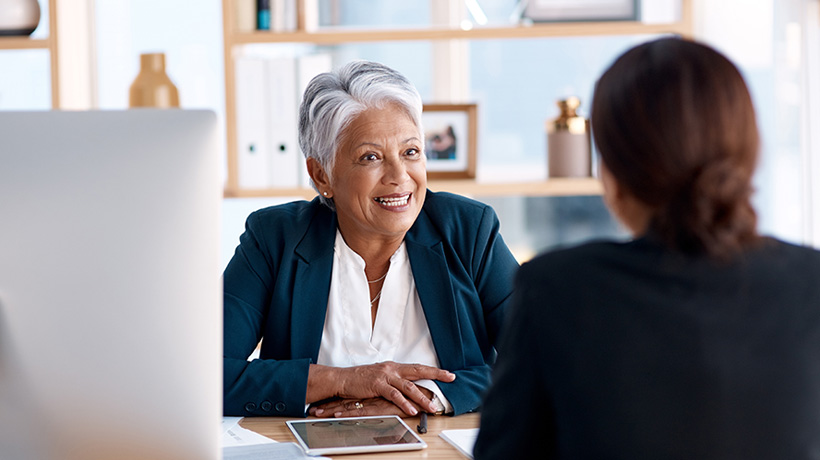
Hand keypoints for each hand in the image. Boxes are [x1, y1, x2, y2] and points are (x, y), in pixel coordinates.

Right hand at [307, 361, 454, 416]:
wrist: (343, 378)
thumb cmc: (361, 379)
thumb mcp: (381, 376)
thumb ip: (394, 380)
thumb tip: (407, 387)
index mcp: (394, 367)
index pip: (417, 367)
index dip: (433, 370)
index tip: (447, 373)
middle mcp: (392, 369)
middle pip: (418, 371)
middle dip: (435, 374)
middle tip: (450, 377)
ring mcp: (385, 376)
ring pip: (408, 386)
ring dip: (421, 397)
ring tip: (431, 406)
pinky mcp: (377, 385)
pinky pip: (394, 395)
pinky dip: (404, 403)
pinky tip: (411, 410)